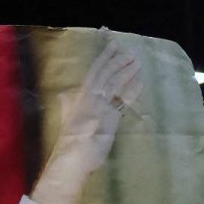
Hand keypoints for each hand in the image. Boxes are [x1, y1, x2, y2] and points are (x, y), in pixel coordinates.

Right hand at [29, 40, 142, 203]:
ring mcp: (100, 106)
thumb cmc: (69, 142)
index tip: (113, 45)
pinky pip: (123, 100)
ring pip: (115, 82)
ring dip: (127, 71)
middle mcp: (90, 97)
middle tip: (130, 51)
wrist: (71, 157)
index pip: (94, 72)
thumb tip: (64, 95)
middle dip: (119, 60)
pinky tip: (140, 83)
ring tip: (137, 62)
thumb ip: (68, 105)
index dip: (104, 57)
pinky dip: (132, 91)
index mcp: (79, 97)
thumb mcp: (67, 118)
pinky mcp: (110, 117)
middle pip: (106, 73)